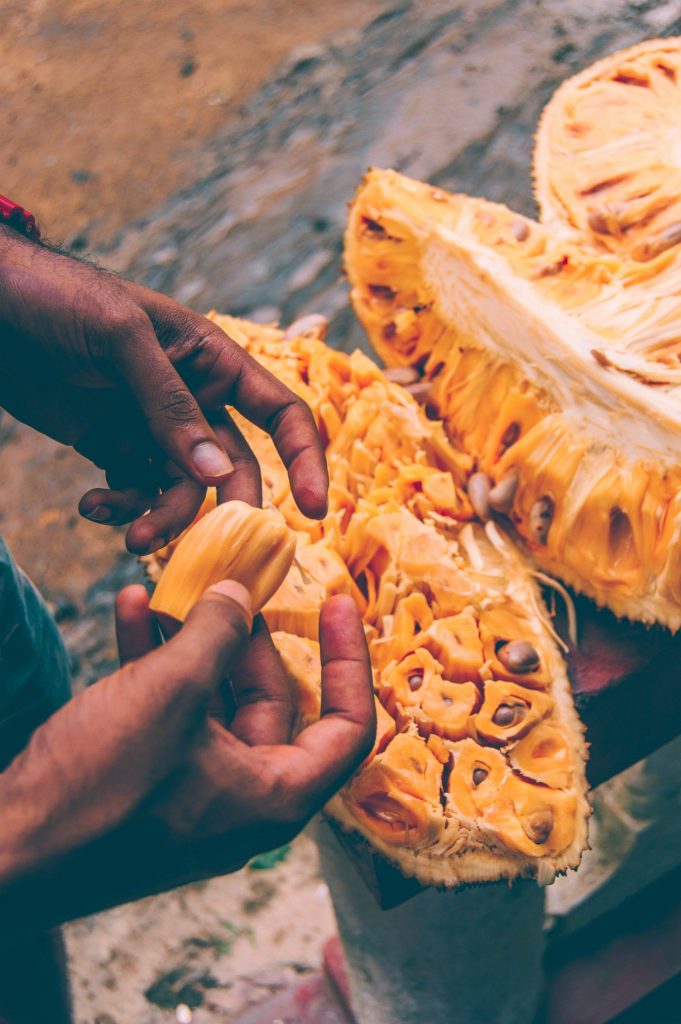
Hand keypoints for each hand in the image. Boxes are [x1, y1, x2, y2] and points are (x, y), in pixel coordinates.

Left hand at [0, 228, 327, 552]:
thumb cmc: (60, 299)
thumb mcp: (123, 339)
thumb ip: (170, 406)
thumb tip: (217, 475)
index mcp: (212, 359)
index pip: (281, 412)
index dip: (306, 459)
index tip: (315, 511)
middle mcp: (192, 397)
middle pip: (233, 468)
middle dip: (218, 508)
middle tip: (198, 544)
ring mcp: (152, 425)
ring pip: (181, 489)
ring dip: (161, 517)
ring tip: (126, 531)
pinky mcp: (112, 444)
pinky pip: (133, 488)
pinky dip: (119, 506)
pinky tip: (90, 506)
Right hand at [115, 586, 374, 867]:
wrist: (6, 854)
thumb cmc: (101, 787)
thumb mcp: (169, 692)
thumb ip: (215, 633)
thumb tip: (239, 593)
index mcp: (276, 796)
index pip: (349, 727)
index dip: (350, 660)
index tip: (337, 603)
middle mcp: (243, 799)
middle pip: (271, 701)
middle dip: (245, 638)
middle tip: (232, 587)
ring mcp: (192, 793)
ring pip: (211, 702)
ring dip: (191, 642)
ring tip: (173, 588)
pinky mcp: (147, 786)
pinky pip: (167, 716)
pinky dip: (154, 665)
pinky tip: (132, 610)